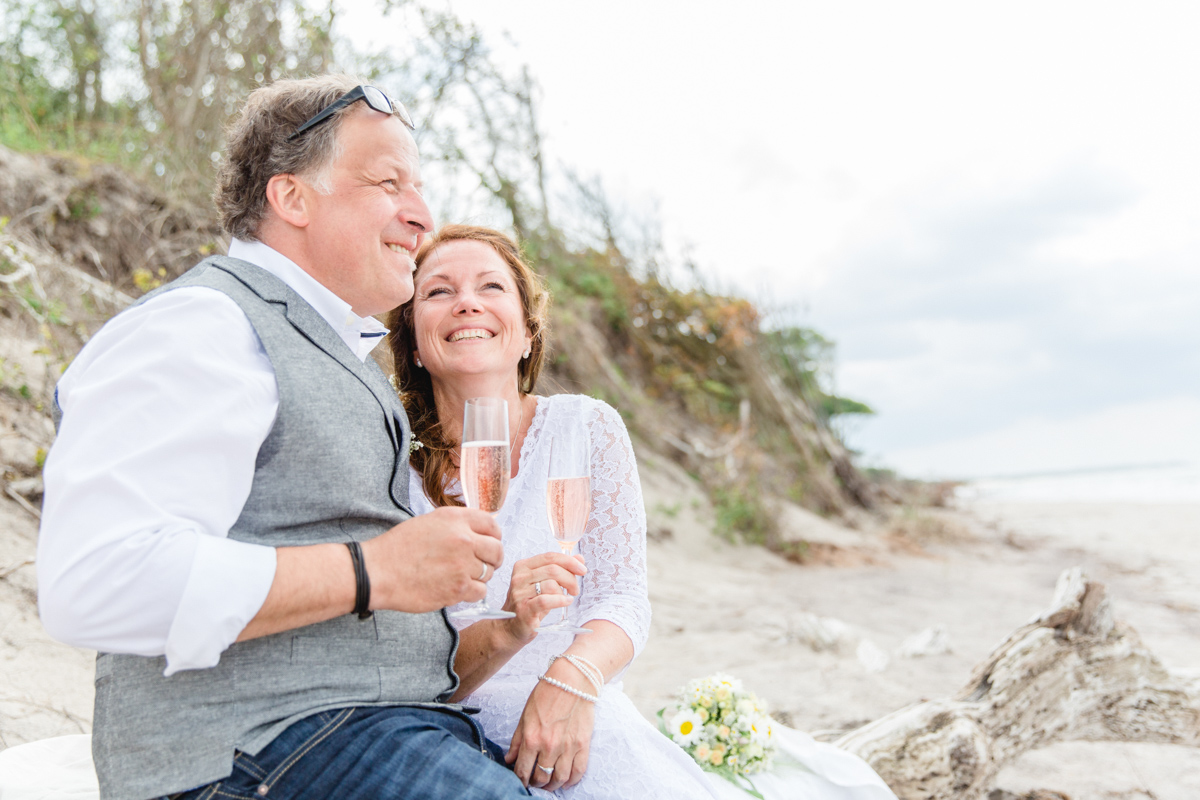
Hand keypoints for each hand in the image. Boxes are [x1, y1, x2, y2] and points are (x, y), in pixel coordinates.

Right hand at [361, 506, 502, 612]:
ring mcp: (462, 564)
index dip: (495, 536)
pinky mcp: (458, 588)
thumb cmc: (398, 548)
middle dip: (493, 559)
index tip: (491, 543)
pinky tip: (457, 589)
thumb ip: (455, 525)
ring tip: (459, 576)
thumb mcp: (428, 522)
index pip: (492, 524)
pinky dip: (471, 593)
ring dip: (479, 577)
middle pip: (496, 550)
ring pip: (489, 573)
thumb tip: (478, 532)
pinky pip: (480, 591)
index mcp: (455, 518)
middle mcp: (463, 539)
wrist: (378, 572)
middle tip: (482, 564)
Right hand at [500, 553, 587, 645]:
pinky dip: (560, 600)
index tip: (582, 569)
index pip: (550, 557)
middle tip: (575, 589)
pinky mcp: (524, 610)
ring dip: (564, 591)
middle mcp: (519, 578)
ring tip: (567, 598)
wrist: (511, 628)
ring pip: (551, 584)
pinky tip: (566, 602)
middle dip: (570, 578)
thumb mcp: (544, 583)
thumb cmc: (529, 604)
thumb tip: (579, 558)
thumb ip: (561, 569)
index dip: (569, 561)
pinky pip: (546, 600)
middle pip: (552, 569)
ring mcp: (520, 594)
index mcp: (523, 566)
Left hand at [506, 665, 595, 790]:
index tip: (520, 780)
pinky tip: (566, 782)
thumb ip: (517, 740)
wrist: (573, 681)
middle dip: (535, 783)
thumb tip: (509, 759)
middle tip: (534, 782)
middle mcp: (550, 746)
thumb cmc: (546, 694)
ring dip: (552, 786)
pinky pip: (578, 771)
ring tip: (548, 784)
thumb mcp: (525, 716)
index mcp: (532, 739)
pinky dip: (572, 781)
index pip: (523, 770)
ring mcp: (568, 747)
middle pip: (541, 778)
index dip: (520, 779)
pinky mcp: (583, 745)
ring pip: (559, 779)